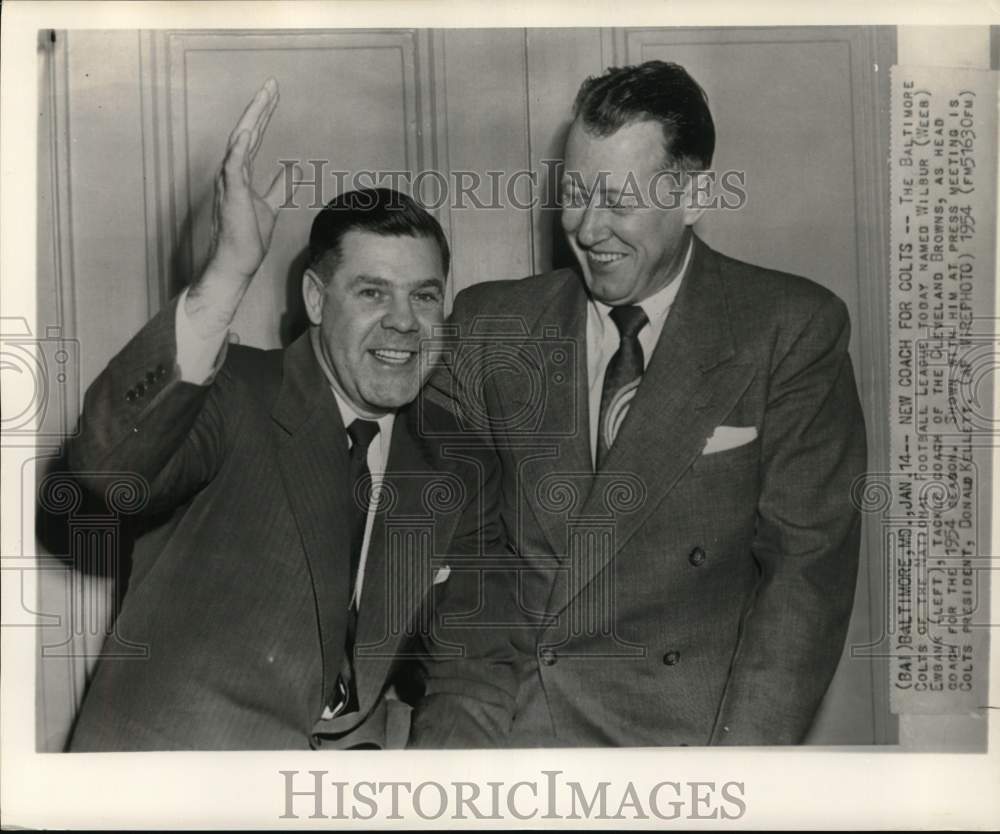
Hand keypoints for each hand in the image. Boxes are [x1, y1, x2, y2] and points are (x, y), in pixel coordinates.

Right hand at [206, 77, 285, 280]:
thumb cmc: (248, 236)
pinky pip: (233, 167)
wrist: (237, 262)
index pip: (253, 136)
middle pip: (246, 132)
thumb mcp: (271, 205)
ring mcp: (229, 183)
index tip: (273, 93)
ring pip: (239, 142)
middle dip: (259, 107)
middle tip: (272, 84)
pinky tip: (247, 131)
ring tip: (263, 98)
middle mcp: (232, 173)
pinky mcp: (231, 196)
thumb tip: (293, 169)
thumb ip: (280, 186)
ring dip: (252, 119)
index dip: (263, 113)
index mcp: (241, 174)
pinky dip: (239, 148)